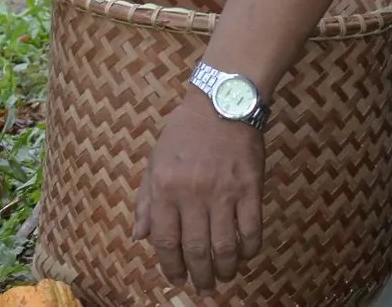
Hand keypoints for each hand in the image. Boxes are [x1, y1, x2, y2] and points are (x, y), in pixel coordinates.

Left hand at [133, 92, 265, 291]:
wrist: (222, 103)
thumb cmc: (184, 134)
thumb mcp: (155, 162)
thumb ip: (146, 201)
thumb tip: (139, 237)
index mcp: (165, 186)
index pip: (165, 239)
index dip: (170, 265)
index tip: (175, 278)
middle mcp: (193, 193)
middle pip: (196, 249)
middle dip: (198, 275)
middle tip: (202, 288)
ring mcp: (224, 193)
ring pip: (225, 247)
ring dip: (224, 270)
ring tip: (223, 277)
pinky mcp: (251, 190)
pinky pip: (252, 231)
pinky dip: (249, 251)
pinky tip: (244, 257)